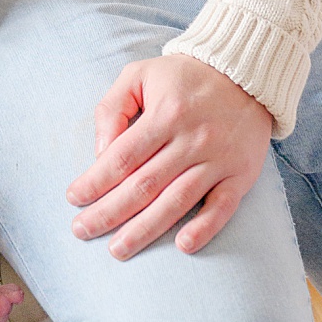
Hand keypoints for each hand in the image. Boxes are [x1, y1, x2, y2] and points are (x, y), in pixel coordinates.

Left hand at [64, 55, 271, 258]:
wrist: (248, 71)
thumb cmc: (186, 76)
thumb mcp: (140, 73)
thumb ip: (113, 107)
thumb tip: (100, 152)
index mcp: (166, 113)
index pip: (122, 157)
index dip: (95, 181)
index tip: (74, 198)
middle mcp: (193, 138)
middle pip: (143, 185)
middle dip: (108, 213)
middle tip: (81, 231)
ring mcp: (219, 158)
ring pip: (176, 201)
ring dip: (144, 230)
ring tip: (117, 250)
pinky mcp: (242, 173)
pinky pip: (223, 206)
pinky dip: (204, 228)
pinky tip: (182, 245)